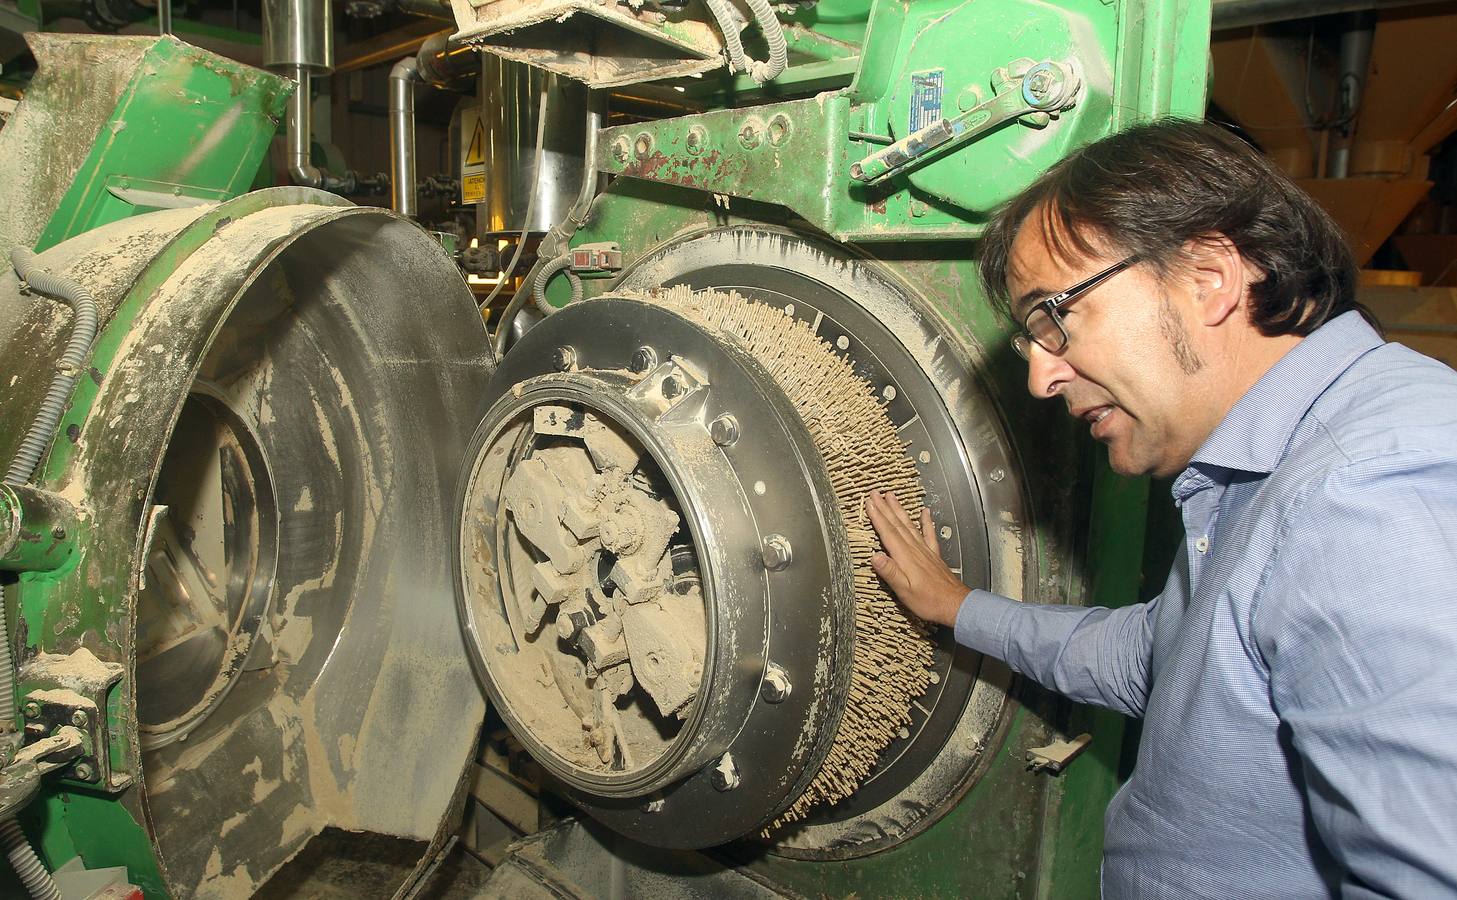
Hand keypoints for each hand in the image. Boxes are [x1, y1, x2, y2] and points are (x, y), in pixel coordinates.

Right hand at [864, 489, 969, 627]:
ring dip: (899, 510)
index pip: (888, 533)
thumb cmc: (928, 601)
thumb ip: (890, 572)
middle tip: (875, 493)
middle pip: (897, 524)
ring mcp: (925, 550)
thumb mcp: (904, 591)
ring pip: (910, 525)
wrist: (955, 604)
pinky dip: (926, 521)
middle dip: (885, 508)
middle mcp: (915, 549)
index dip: (878, 517)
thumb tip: (874, 556)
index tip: (869, 503)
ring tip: (892, 496)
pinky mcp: (934, 555)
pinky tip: (925, 511)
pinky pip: (929, 533)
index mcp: (905, 557)